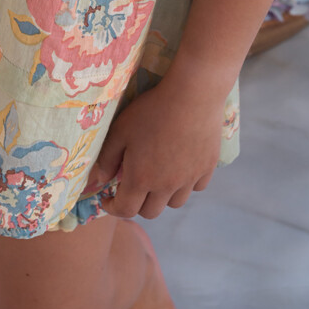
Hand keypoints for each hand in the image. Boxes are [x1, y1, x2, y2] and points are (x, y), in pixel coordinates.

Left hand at [82, 72, 229, 220]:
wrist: (193, 95)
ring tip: (157, 178)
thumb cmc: (152, 111)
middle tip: (132, 187)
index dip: (112, 208)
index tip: (107, 199)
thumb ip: (108, 158)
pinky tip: (180, 168)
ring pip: (174, 203)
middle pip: (150, 212)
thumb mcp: (120, 130)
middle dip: (136, 204)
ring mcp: (189, 179)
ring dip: (162, 197)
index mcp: (142, 179)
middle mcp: (167, 187)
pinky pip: (195, 188)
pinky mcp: (207, 169)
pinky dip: (185, 185)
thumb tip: (101, 180)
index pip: (125, 210)